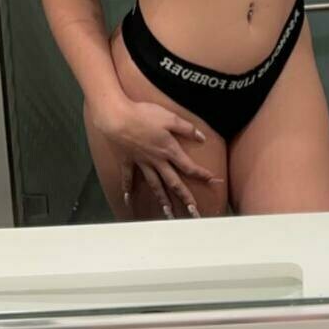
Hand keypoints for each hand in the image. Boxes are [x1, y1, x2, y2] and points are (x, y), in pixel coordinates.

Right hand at [85, 95, 220, 219]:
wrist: (117, 118)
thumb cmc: (144, 115)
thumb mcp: (170, 118)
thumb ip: (187, 129)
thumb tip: (202, 138)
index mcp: (169, 150)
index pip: (188, 166)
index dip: (201, 174)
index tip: (211, 180)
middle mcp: (157, 161)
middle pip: (173, 182)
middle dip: (184, 197)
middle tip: (193, 211)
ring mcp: (142, 163)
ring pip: (154, 185)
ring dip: (162, 199)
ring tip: (168, 213)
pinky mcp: (128, 161)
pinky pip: (128, 178)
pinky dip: (127, 188)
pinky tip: (127, 199)